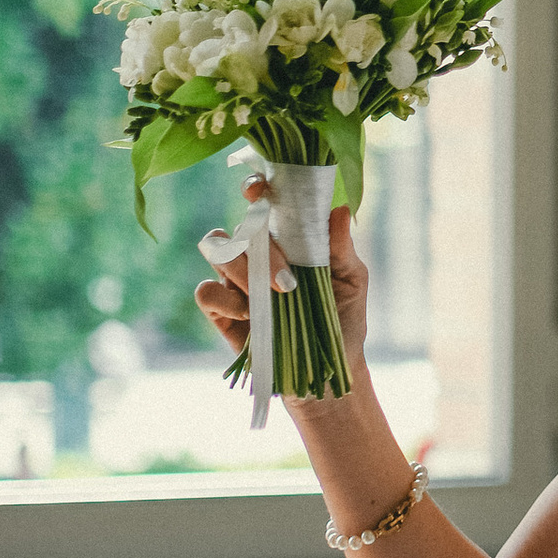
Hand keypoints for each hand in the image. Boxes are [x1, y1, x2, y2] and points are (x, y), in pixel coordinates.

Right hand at [194, 185, 369, 377]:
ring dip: (242, 269)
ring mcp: (235, 281)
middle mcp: (255, 253)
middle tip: (288, 279)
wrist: (327, 369)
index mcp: (285, 237)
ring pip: (216, 251)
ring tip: (274, 296)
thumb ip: (340, 247)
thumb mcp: (351, 281)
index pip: (260, 202)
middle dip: (261, 248)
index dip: (254, 188)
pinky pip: (205, 291)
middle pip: (238, 227)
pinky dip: (224, 299)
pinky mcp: (221, 312)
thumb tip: (338, 209)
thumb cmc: (343, 317)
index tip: (258, 189)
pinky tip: (249, 315)